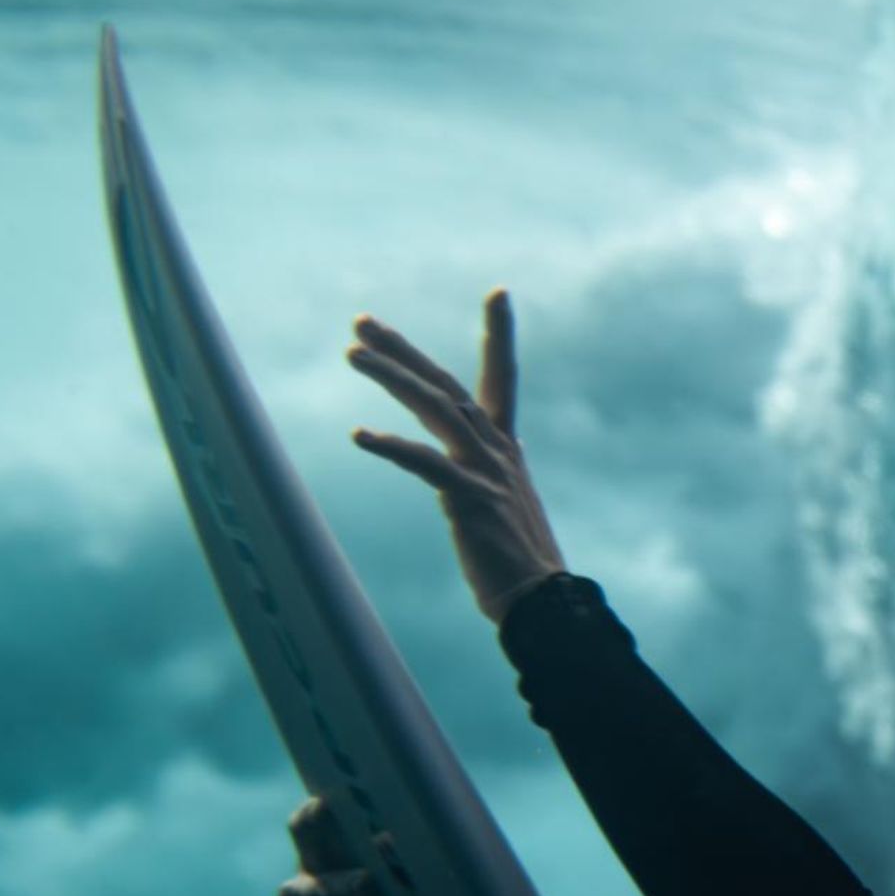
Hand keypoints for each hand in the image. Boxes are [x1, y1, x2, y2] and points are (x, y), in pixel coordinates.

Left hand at [346, 289, 567, 621]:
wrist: (541, 603)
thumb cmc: (520, 562)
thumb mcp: (508, 502)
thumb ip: (497, 469)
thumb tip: (499, 450)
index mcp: (506, 448)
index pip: (502, 378)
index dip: (500, 336)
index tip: (498, 292)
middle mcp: (497, 450)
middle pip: (445, 383)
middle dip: (404, 349)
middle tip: (362, 322)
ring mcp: (485, 471)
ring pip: (435, 407)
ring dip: (392, 377)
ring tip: (353, 354)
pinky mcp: (470, 499)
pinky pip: (425, 463)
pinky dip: (392, 446)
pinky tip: (360, 434)